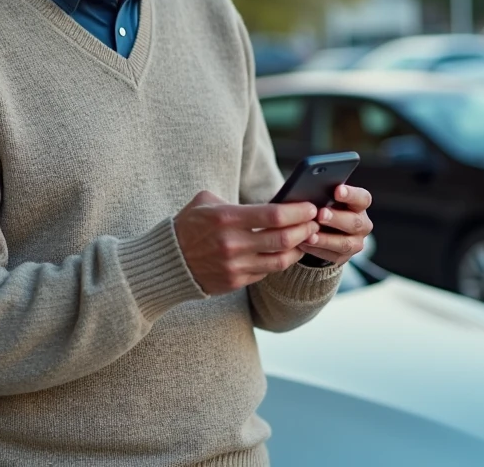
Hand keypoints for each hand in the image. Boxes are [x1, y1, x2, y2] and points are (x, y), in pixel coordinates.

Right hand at [174, 191, 319, 294]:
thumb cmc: (189, 225)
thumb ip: (236, 201)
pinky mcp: (235, 282)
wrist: (168, 261)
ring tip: (306, 238)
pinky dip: (279, 261)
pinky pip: (266, 271)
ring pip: (280, 260)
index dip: (297, 212)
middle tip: (315, 222)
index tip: (310, 207)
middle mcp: (232, 244)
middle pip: (282, 239)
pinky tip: (286, 252)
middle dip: (305, 229)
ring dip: (298, 249)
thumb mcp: (206, 202)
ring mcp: (234, 266)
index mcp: (226, 218)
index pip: (273, 215)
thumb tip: (269, 202)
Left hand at [298, 184, 372, 266]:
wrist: (323, 230)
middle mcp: (362, 224)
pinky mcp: (344, 257)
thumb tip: (307, 188)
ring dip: (326, 239)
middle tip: (321, 214)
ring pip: (345, 243)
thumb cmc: (323, 206)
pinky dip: (317, 250)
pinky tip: (305, 244)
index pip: (362, 198)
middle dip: (336, 218)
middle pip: (354, 222)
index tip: (337, 190)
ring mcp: (355, 242)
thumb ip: (322, 193)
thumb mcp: (325, 197)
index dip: (351, 194)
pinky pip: (332, 256)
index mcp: (359, 205)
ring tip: (310, 235)